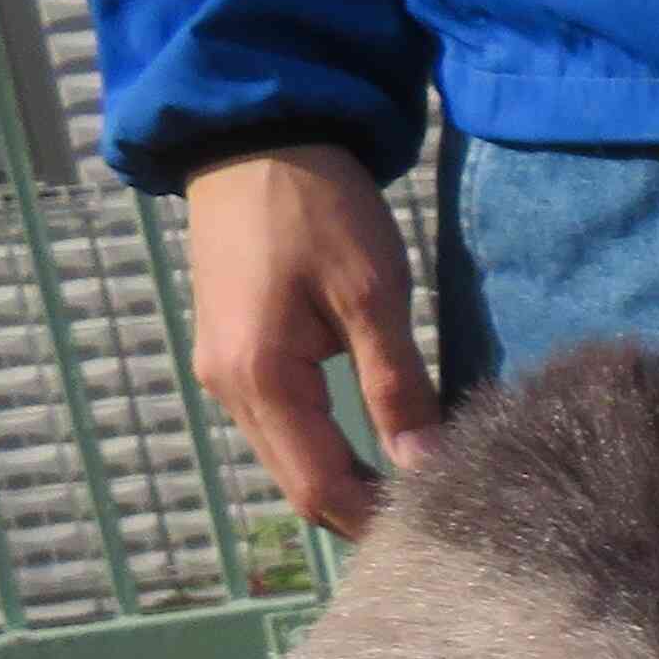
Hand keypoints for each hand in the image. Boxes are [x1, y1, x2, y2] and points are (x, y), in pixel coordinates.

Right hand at [183, 144, 443, 534]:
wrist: (254, 131)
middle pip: (299, 486)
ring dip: (344, 481)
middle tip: (432, 517)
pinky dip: (324, 448)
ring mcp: (223, 373)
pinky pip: (280, 427)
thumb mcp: (373, 294)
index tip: (435, 527)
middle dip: (361, 510)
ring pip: (288, 461)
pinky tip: (371, 446)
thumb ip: (397, 387)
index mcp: (261, 378)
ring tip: (409, 486)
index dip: (375, 519)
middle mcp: (229, 388)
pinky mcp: (232, 354)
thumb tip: (425, 466)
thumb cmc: (317, 203)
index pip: (319, 488)